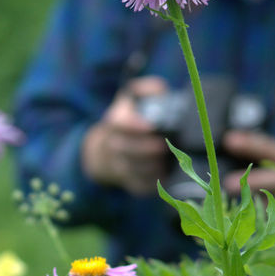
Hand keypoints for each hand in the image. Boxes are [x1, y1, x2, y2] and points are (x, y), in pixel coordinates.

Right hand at [81, 76, 168, 195]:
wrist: (105, 150)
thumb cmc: (128, 119)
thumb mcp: (132, 99)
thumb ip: (147, 90)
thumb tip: (160, 89)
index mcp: (114, 122)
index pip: (119, 124)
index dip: (133, 125)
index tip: (150, 126)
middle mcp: (113, 145)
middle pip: (125, 150)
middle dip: (145, 150)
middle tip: (165, 147)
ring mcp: (119, 165)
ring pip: (132, 170)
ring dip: (150, 167)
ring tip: (168, 162)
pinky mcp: (128, 182)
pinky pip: (138, 186)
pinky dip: (152, 183)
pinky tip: (166, 175)